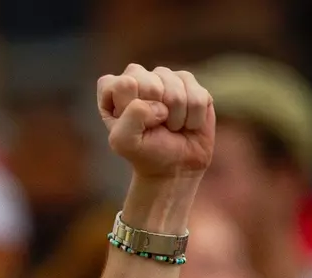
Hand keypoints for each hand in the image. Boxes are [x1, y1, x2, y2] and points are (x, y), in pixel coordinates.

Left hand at [96, 64, 214, 180]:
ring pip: (176, 88)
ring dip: (176, 117)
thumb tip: (158, 100)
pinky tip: (186, 123)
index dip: (131, 106)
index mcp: (114, 90)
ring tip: (171, 127)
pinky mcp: (190, 82)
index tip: (133, 125)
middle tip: (155, 127)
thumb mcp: (125, 142)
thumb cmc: (145, 152)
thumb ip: (131, 116)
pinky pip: (198, 95)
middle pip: (150, 82)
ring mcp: (165, 77)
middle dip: (155, 111)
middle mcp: (139, 77)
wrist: (176, 165)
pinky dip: (193, 116)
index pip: (121, 84)